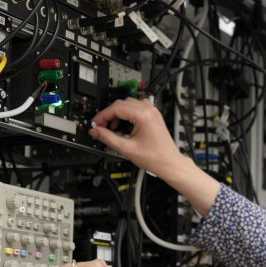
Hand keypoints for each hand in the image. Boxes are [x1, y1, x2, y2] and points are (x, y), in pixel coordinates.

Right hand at [88, 97, 221, 215]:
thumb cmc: (155, 158)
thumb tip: (95, 131)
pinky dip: (127, 113)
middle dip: (109, 114)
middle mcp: (149, 110)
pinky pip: (137, 107)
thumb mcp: (126, 149)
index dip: (102, 116)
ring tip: (112, 127)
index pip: (116, 108)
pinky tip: (123, 124)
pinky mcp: (154, 115)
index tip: (95, 124)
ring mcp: (153, 112)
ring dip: (118, 113)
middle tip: (101, 126)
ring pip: (128, 103)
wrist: (169, 163)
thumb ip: (108, 138)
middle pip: (121, 103)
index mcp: (143, 116)